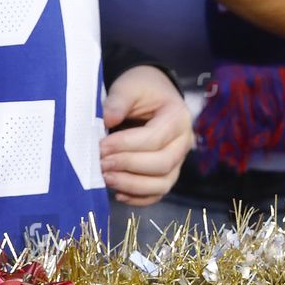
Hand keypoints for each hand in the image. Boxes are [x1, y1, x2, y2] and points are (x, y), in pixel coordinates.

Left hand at [100, 65, 192, 205]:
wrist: (152, 95)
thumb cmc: (141, 89)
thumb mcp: (129, 86)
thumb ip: (118, 100)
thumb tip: (108, 119)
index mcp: (178, 116)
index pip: (155, 138)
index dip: (126, 145)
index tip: (101, 146)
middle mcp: (184, 141)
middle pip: (162, 164)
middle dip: (129, 166)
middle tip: (101, 163)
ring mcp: (178, 160)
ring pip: (163, 184)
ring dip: (132, 185)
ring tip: (106, 178)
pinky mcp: (168, 174)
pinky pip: (157, 194)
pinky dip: (138, 198)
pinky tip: (117, 192)